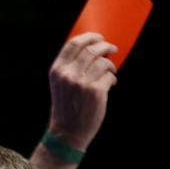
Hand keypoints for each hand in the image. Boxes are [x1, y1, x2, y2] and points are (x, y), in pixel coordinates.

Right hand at [46, 32, 118, 150]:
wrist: (67, 131)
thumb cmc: (66, 107)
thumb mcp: (60, 84)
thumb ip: (70, 67)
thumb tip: (92, 48)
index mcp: (57, 70)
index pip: (73, 44)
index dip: (89, 37)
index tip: (99, 37)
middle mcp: (68, 74)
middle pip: (91, 49)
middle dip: (105, 46)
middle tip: (112, 48)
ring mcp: (82, 83)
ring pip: (103, 61)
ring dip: (110, 64)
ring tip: (111, 71)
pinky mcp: (96, 91)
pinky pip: (110, 76)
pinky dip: (112, 77)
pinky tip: (110, 84)